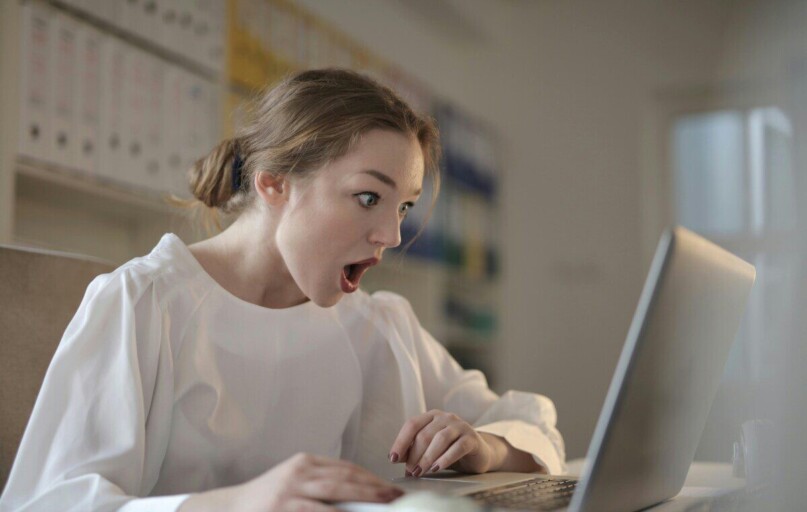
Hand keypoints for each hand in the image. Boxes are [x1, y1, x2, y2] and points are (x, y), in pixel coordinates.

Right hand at [179, 453, 402, 511]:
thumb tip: (357, 496)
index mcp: (305, 462)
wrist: (231, 508)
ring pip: (336, 493)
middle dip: (374, 487)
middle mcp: (300, 471)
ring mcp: (291, 490)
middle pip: (346, 477)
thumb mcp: (294, 484)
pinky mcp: (284, 508)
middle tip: (396, 496)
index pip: (346, 467)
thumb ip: (321, 486)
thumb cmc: (267, 500)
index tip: (389, 487)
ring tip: (383, 506)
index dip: (370, 477)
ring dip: (364, 500)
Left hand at [388, 409, 503, 476]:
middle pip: (425, 434)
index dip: (401, 441)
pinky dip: (445, 458)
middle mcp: (446, 417)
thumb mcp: (430, 448)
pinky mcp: (472, 438)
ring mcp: (460, 426)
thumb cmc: (450, 450)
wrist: (478, 453)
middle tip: (410, 471)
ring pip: (440, 439)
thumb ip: (414, 450)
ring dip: (427, 458)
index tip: (393, 458)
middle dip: (414, 455)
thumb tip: (396, 458)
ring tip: (420, 472)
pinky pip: (457, 447)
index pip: (412, 424)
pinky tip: (436, 468)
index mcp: (432, 416)